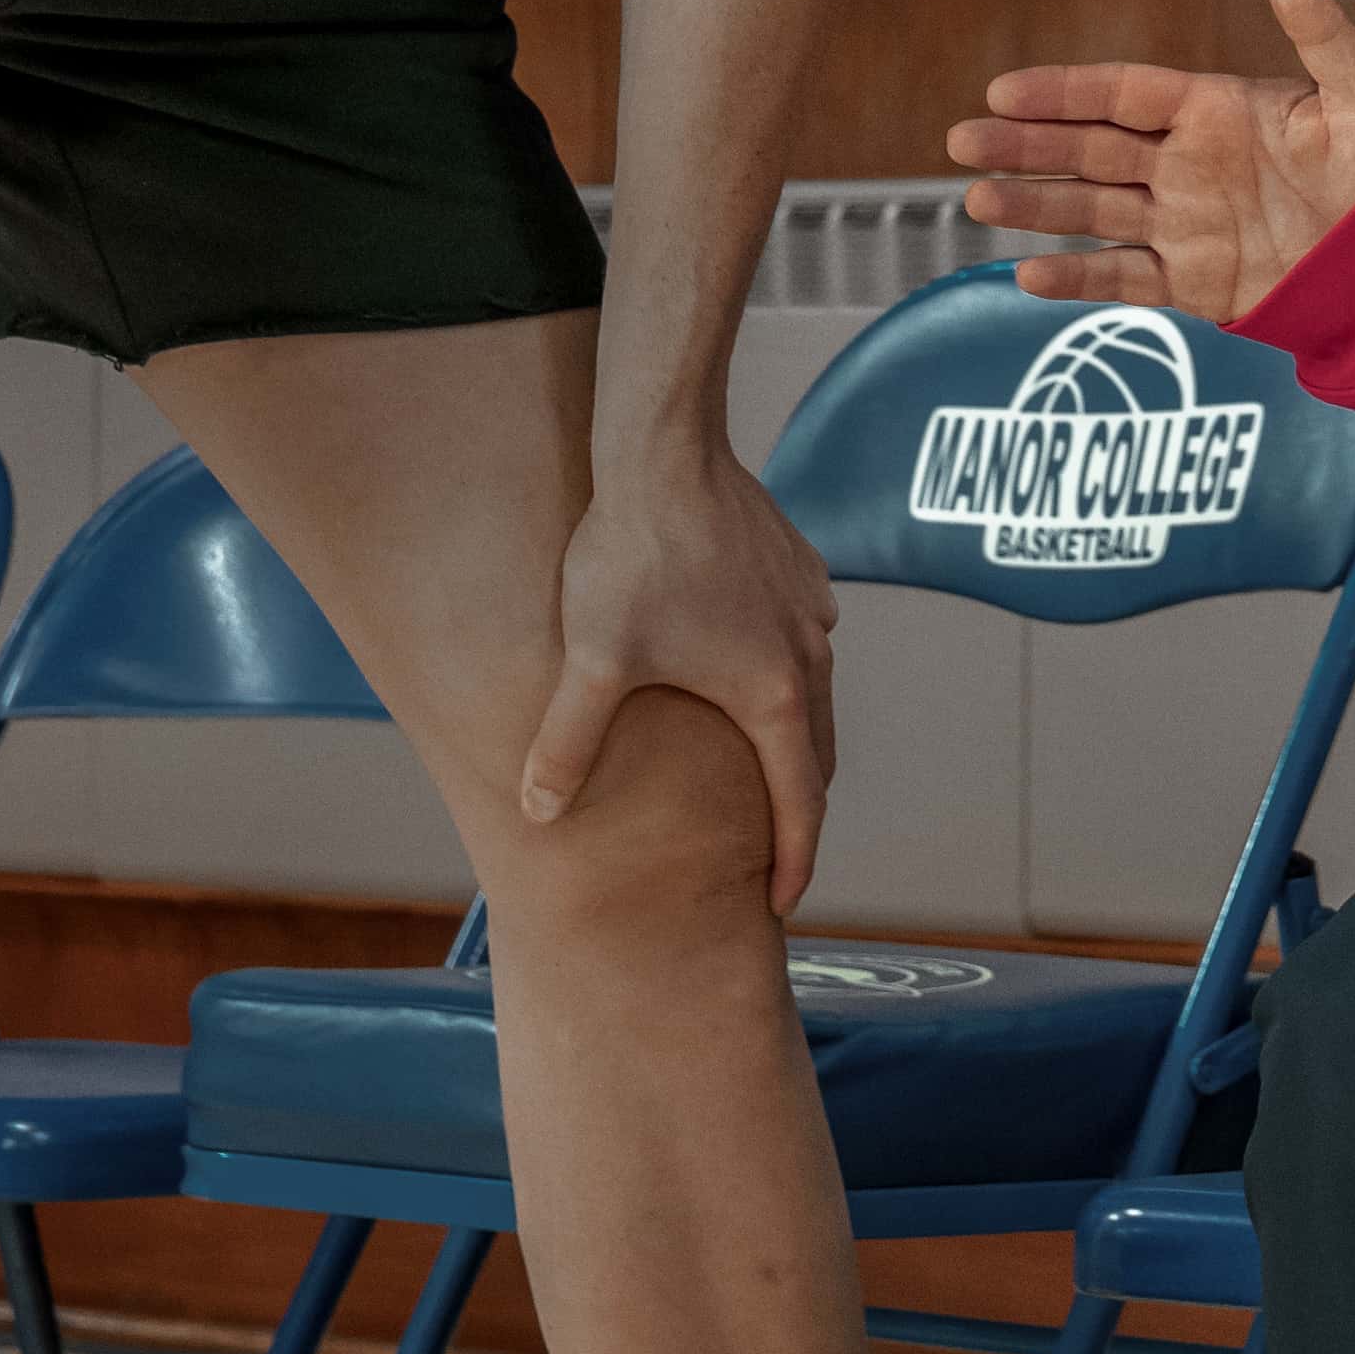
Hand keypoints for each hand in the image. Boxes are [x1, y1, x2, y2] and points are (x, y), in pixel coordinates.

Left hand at [522, 444, 839, 913]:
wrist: (665, 451)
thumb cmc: (634, 556)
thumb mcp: (594, 661)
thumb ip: (569, 744)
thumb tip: (537, 812)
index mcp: (773, 694)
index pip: (799, 803)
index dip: (794, 860)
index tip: (782, 903)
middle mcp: (810, 654)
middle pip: (817, 754)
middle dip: (798, 808)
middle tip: (773, 850)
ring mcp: (812, 607)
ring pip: (814, 692)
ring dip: (794, 737)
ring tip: (760, 764)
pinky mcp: (799, 567)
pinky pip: (804, 637)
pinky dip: (788, 672)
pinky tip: (749, 663)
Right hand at [951, 0, 1354, 319]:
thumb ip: (1320, 31)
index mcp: (1214, 109)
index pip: (1121, 93)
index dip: (1063, 91)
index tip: (1003, 90)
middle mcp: (1185, 164)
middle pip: (1089, 150)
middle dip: (1025, 144)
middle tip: (960, 139)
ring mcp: (1183, 224)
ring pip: (1092, 211)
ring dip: (1034, 206)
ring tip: (975, 198)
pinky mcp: (1193, 282)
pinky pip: (1124, 279)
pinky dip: (1077, 280)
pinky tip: (1026, 275)